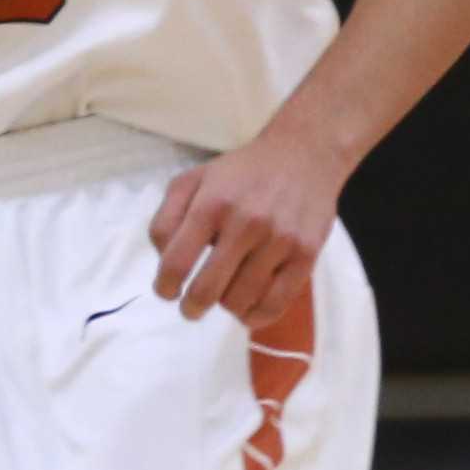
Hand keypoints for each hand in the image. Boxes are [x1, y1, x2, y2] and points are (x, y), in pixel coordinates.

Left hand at [148, 137, 345, 327]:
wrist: (303, 154)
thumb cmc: (240, 174)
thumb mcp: (193, 180)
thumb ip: (167, 218)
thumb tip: (164, 263)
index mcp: (212, 203)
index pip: (176, 262)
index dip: (165, 287)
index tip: (167, 292)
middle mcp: (246, 222)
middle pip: (206, 290)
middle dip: (191, 307)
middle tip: (190, 308)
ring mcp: (279, 240)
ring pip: (239, 301)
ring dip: (225, 305)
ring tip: (225, 294)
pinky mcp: (305, 255)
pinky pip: (274, 305)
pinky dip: (254, 315)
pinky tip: (247, 307)